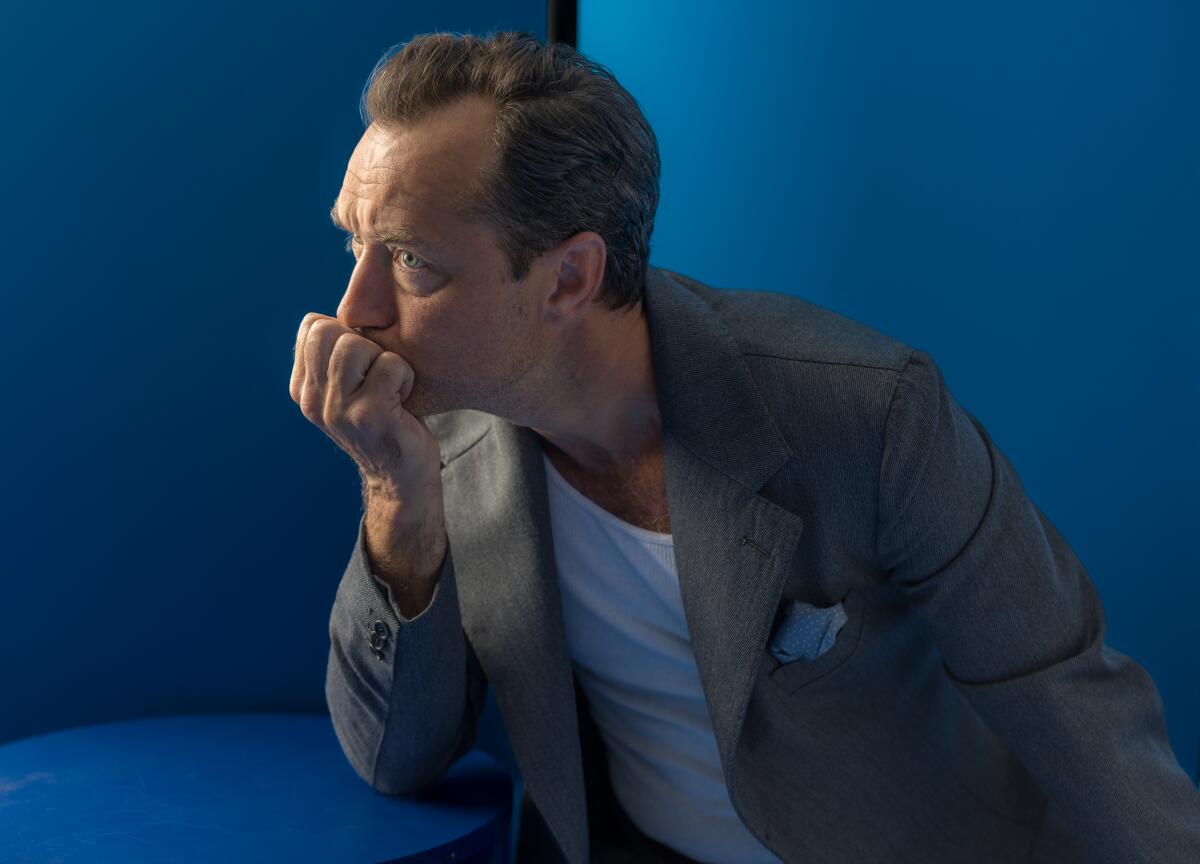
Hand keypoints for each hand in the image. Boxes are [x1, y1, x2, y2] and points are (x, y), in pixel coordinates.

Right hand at [289, 313, 442, 505]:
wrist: (402, 476)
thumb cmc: (386, 418)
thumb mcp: (349, 387)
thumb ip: (336, 354)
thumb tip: (343, 309)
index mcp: (304, 388)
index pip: (312, 325)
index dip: (346, 334)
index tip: (361, 367)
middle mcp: (313, 400)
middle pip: (328, 329)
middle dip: (362, 343)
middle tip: (377, 376)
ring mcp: (337, 410)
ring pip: (355, 343)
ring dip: (384, 360)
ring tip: (389, 388)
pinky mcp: (368, 415)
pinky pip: (390, 364)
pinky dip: (405, 376)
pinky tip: (403, 401)